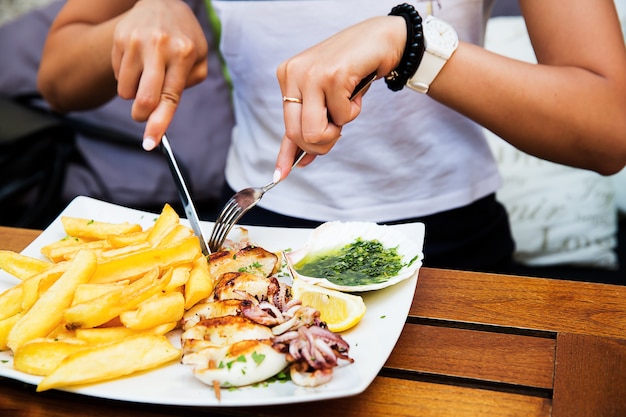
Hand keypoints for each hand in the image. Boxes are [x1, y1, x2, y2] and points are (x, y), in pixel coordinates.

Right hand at [111, 0, 208, 149]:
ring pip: (126, 90)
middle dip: (142, 116)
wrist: (162, 2)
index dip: (158, 124)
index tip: (149, 143)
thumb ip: (189, 84)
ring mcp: (136, 41)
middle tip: (143, 116)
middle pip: (144, 98)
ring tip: (147, 77)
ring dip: (134, 94)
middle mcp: (159, 47)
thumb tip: (165, 110)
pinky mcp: (120, 39)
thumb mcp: (199, 58)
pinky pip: (117, 75)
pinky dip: (127, 78)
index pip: (170, 97)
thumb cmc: (185, 39)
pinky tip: (138, 62)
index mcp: (183, 54)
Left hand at [274, 15, 405, 179]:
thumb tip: (303, 160)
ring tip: (346, 104)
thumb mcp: (326, 98)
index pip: (286, 125)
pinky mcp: (332, 76)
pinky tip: (355, 90)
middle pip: (298, 135)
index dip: (286, 153)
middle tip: (338, 128)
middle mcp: (293, 74)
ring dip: (338, 128)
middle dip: (322, 143)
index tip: (280, 175)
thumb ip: (313, 125)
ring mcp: (310, 74)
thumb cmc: (353, 70)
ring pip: (314, 133)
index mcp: (287, 78)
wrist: (380, 41)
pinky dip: (354, 110)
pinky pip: (341, 118)